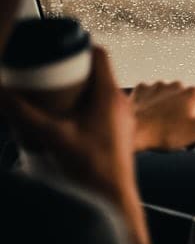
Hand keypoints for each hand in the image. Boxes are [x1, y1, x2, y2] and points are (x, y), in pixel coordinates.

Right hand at [0, 46, 150, 243]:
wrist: (113, 197)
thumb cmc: (90, 168)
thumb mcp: (51, 136)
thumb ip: (22, 114)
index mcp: (109, 95)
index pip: (101, 54)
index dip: (80, 46)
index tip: (59, 49)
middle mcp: (120, 102)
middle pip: (99, 72)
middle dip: (73, 69)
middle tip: (49, 71)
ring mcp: (122, 117)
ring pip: (101, 90)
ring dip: (79, 88)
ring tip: (53, 92)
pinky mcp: (119, 131)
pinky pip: (103, 107)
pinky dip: (85, 104)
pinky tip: (66, 116)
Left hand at [131, 82, 194, 151]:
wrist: (130, 131)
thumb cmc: (163, 133)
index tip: (189, 136)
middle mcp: (178, 83)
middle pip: (189, 104)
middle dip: (184, 118)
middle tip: (174, 134)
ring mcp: (158, 85)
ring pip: (171, 101)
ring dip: (168, 112)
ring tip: (160, 128)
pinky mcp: (142, 90)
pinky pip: (153, 99)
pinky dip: (153, 108)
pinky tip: (150, 119)